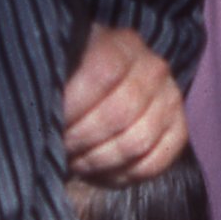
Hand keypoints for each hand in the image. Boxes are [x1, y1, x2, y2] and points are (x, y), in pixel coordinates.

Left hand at [63, 25, 187, 183]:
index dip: (74, 105)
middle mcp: (153, 68)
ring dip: (99, 160)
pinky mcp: (178, 128)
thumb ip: (52, 86)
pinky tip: (101, 172)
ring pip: (138, 142)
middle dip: (82, 140)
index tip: (51, 123)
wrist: (103, 89)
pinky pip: (156, 161)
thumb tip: (42, 114)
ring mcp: (170, 98)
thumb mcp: (58, 73)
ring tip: (77, 160)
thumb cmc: (71, 83)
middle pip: (120, 114)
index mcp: (121, 45)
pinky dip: (124, 174)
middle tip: (62, 147)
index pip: (102, 74)